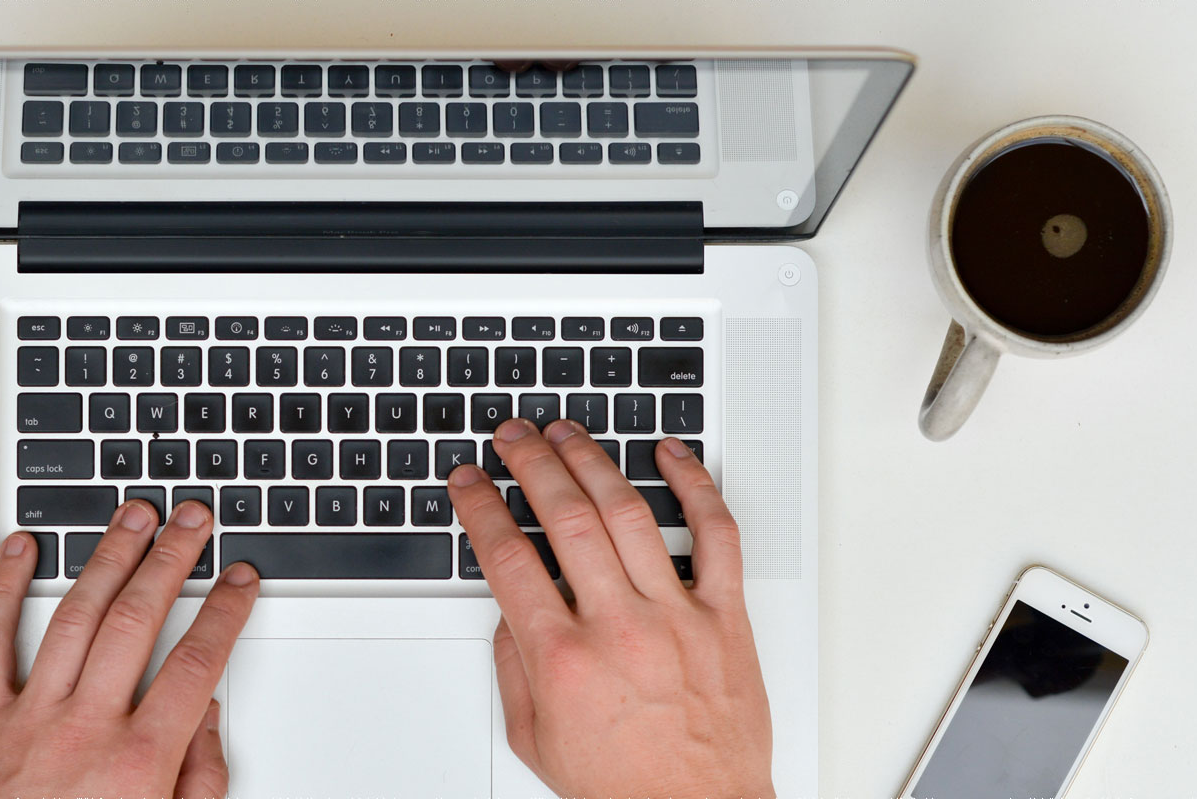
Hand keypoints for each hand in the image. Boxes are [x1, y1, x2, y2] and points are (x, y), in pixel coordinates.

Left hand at [0, 500, 259, 798]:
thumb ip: (198, 779)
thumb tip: (205, 717)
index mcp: (137, 762)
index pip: (196, 663)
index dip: (225, 613)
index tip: (239, 580)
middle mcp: (83, 730)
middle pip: (138, 621)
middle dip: (172, 560)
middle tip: (192, 521)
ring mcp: (28, 720)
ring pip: (74, 617)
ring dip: (107, 557)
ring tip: (131, 516)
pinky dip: (2, 589)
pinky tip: (21, 550)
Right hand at [447, 419, 773, 797]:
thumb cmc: (623, 785)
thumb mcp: (535, 737)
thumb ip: (514, 666)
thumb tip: (510, 608)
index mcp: (563, 657)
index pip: (509, 556)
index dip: (481, 507)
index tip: (471, 482)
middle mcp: (619, 627)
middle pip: (565, 517)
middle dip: (529, 464)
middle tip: (512, 437)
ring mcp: (677, 615)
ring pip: (629, 512)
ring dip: (591, 460)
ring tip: (567, 433)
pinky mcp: (726, 616)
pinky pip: (717, 534)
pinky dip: (695, 485)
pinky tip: (671, 455)